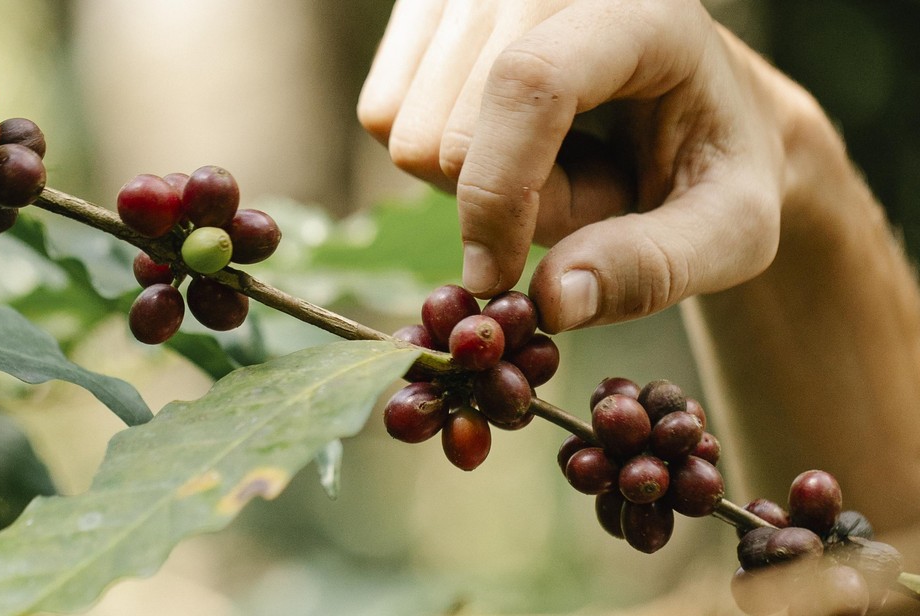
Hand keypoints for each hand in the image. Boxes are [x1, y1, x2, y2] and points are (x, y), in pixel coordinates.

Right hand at [358, 0, 800, 331]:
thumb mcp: (731, 230)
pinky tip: (503, 141)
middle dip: (502, 202)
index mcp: (638, 9)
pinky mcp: (427, 8)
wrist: (695, 110)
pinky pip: (381, 113)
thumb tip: (552, 302)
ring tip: (550, 163)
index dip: (501, 194)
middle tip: (581, 193)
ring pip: (400, 126)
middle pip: (445, 129)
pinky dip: (433, 157)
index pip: (530, 82)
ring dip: (467, 181)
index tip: (498, 279)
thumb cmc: (715, 165)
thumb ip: (655, 269)